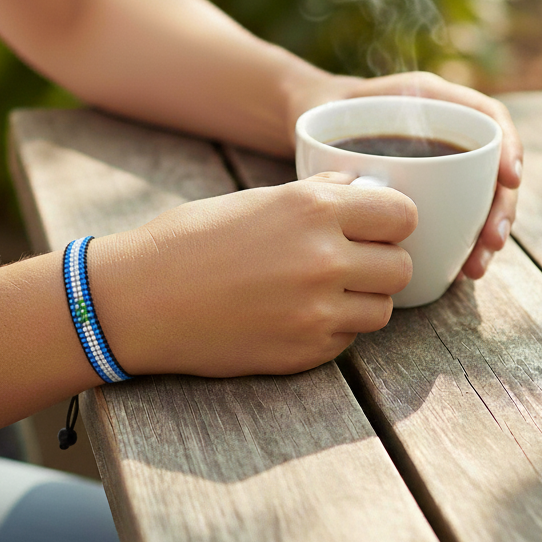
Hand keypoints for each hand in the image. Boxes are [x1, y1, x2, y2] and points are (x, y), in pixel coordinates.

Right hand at [90, 173, 416, 377]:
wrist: (139, 299)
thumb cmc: (190, 240)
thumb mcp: (255, 200)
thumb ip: (317, 196)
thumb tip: (362, 189)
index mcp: (312, 208)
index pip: (402, 214)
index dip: (391, 219)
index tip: (376, 225)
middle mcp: (324, 258)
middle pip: (401, 265)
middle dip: (380, 261)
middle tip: (350, 260)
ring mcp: (317, 311)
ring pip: (382, 308)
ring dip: (362, 298)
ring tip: (322, 290)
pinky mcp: (304, 352)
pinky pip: (348, 339)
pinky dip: (333, 328)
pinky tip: (295, 314)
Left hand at [300, 70, 520, 279]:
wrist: (312, 121)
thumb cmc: (324, 112)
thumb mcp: (331, 108)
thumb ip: (345, 128)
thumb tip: (366, 182)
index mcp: (433, 101)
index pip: (487, 116)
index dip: (508, 146)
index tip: (509, 179)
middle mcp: (446, 130)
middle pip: (491, 166)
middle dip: (500, 207)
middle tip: (490, 242)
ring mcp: (443, 161)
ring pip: (481, 197)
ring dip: (485, 233)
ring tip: (474, 268)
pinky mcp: (432, 190)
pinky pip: (458, 214)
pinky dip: (462, 241)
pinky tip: (457, 269)